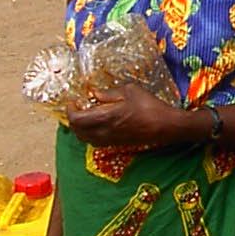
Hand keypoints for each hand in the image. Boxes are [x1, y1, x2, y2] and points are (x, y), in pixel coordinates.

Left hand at [65, 84, 201, 149]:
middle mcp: (103, 131)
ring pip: (85, 139)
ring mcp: (109, 140)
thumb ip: (109, 93)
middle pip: (77, 131)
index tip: (73, 101)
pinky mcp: (116, 144)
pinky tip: (97, 124)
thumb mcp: (129, 91)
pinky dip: (90, 134)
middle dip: (73, 120)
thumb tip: (94, 94)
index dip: (70, 111)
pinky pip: (95, 141)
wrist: (163, 126)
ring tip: (85, 116)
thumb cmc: (148, 105)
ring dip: (80, 129)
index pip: (76, 119)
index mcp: (105, 117)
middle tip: (77, 108)